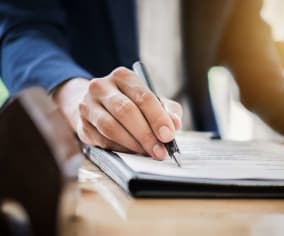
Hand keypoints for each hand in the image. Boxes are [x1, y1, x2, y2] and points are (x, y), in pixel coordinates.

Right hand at [53, 67, 181, 159]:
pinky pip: (102, 140)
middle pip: (126, 111)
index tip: (168, 136)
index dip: (158, 118)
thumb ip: (167, 110)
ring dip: (133, 144)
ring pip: (111, 127)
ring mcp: (88, 105)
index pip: (143, 97)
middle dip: (146, 135)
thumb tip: (175, 124)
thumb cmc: (128, 102)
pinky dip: (119, 148)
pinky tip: (130, 151)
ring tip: (147, 152)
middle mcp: (102, 86)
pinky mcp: (81, 124)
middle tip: (159, 151)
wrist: (93, 104)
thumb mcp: (150, 100)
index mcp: (123, 76)